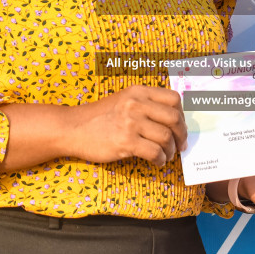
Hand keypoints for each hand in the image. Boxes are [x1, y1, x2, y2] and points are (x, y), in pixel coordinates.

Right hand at [64, 85, 186, 165]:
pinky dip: (160, 159)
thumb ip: (145, 104)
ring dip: (171, 150)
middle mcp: (136, 104)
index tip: (180, 126)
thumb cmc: (98, 117)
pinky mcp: (126, 142)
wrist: (72, 128)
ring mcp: (131, 122)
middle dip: (181, 134)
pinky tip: (157, 161)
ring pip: (166, 137)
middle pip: (174, 118)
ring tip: (166, 155)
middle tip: (180, 144)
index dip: (182, 114)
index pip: (174, 98)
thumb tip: (173, 121)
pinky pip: (155, 152)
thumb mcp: (123, 100)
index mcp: (138, 91)